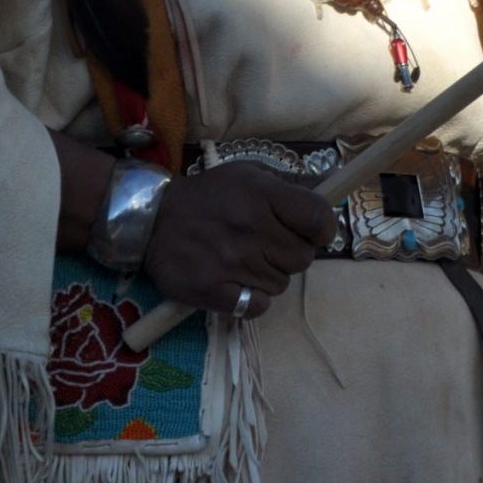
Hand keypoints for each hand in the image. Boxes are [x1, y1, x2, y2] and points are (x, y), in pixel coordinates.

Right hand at [143, 162, 338, 315]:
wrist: (150, 220)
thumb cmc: (208, 196)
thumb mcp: (248, 175)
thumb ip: (290, 184)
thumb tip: (332, 187)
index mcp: (261, 194)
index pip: (318, 218)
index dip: (324, 229)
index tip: (313, 232)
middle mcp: (249, 227)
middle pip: (303, 258)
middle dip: (291, 254)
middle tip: (269, 246)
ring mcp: (231, 261)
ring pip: (281, 285)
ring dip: (269, 276)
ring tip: (245, 261)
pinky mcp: (212, 290)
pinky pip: (257, 307)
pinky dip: (252, 300)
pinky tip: (237, 284)